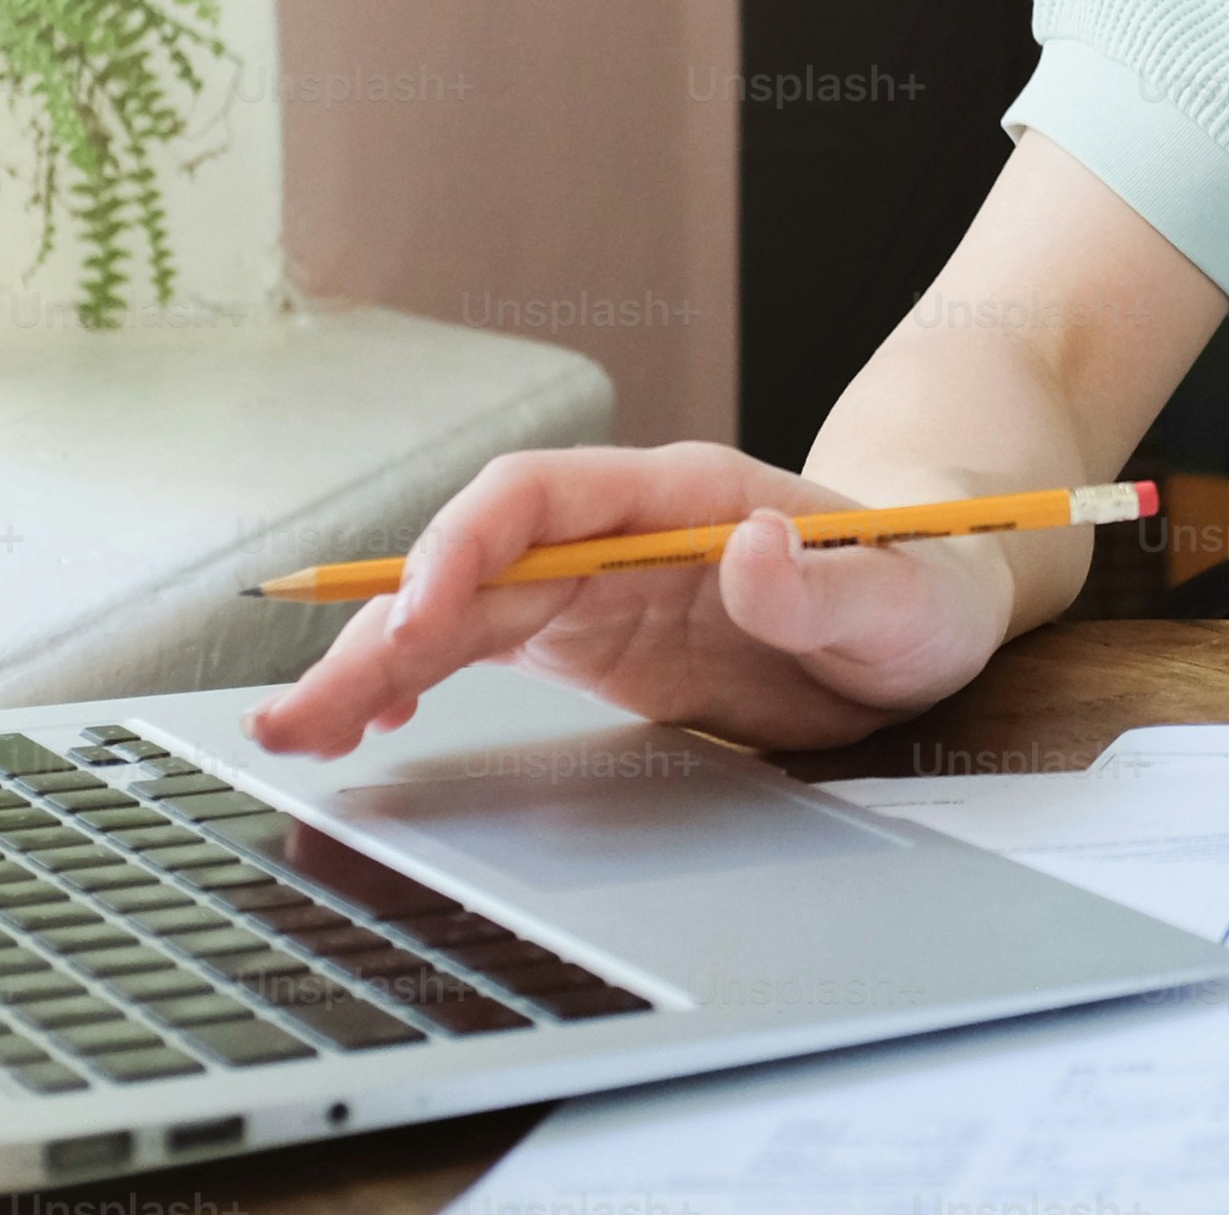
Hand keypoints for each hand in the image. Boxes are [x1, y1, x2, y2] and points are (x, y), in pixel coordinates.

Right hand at [244, 442, 1015, 761]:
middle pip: (471, 560)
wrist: (931, 605)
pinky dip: (418, 677)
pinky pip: (480, 646)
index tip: (419, 615)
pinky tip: (372, 721)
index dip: (466, 546)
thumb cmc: (928, 583)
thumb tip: (754, 548)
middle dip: (381, 626)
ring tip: (297, 732)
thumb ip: (832, 587)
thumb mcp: (909, 600)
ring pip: (457, 610)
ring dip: (373, 661)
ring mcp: (597, 582)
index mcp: (682, 497)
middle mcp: (620, 530)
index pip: (539, 496)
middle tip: (305, 714)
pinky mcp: (592, 636)